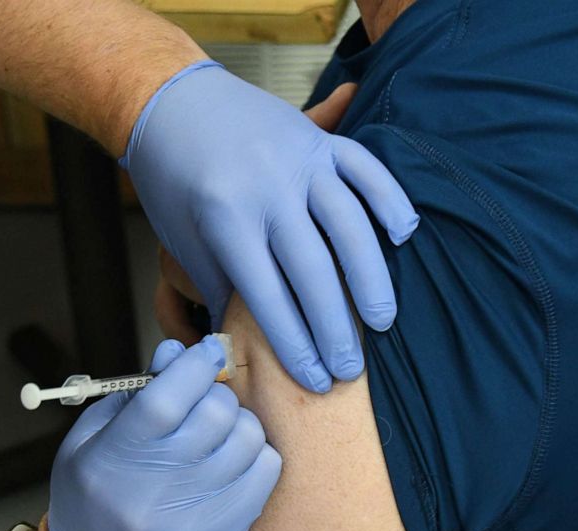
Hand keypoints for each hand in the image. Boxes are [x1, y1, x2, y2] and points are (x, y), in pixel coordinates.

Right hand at [47, 336, 281, 530]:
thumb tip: (175, 353)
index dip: (194, 364)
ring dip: (237, 423)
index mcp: (118, 458)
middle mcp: (159, 487)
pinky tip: (234, 460)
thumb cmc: (90, 503)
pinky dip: (255, 454)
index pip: (168, 396)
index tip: (206, 351)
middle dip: (214, 393)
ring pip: (248, 437)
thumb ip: (131, 395)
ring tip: (218, 433)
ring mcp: (197, 515)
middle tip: (203, 401)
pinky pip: (266, 472)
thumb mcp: (88, 443)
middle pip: (214, 412)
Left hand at [122, 62, 418, 392]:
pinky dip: (390, 200)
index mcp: (227, 218)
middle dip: (335, 328)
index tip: (316, 381)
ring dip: (371, 278)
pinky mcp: (319, 138)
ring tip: (381, 321)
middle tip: (351, 368)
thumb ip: (221, 289)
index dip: (296, 346)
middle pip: (314, 271)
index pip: (270, 297)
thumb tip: (243, 348)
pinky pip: (366, 169)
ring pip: (349, 225)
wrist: (172, 102)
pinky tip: (404, 235)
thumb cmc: (174, 181)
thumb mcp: (185, 240)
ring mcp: (299, 159)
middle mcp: (268, 188)